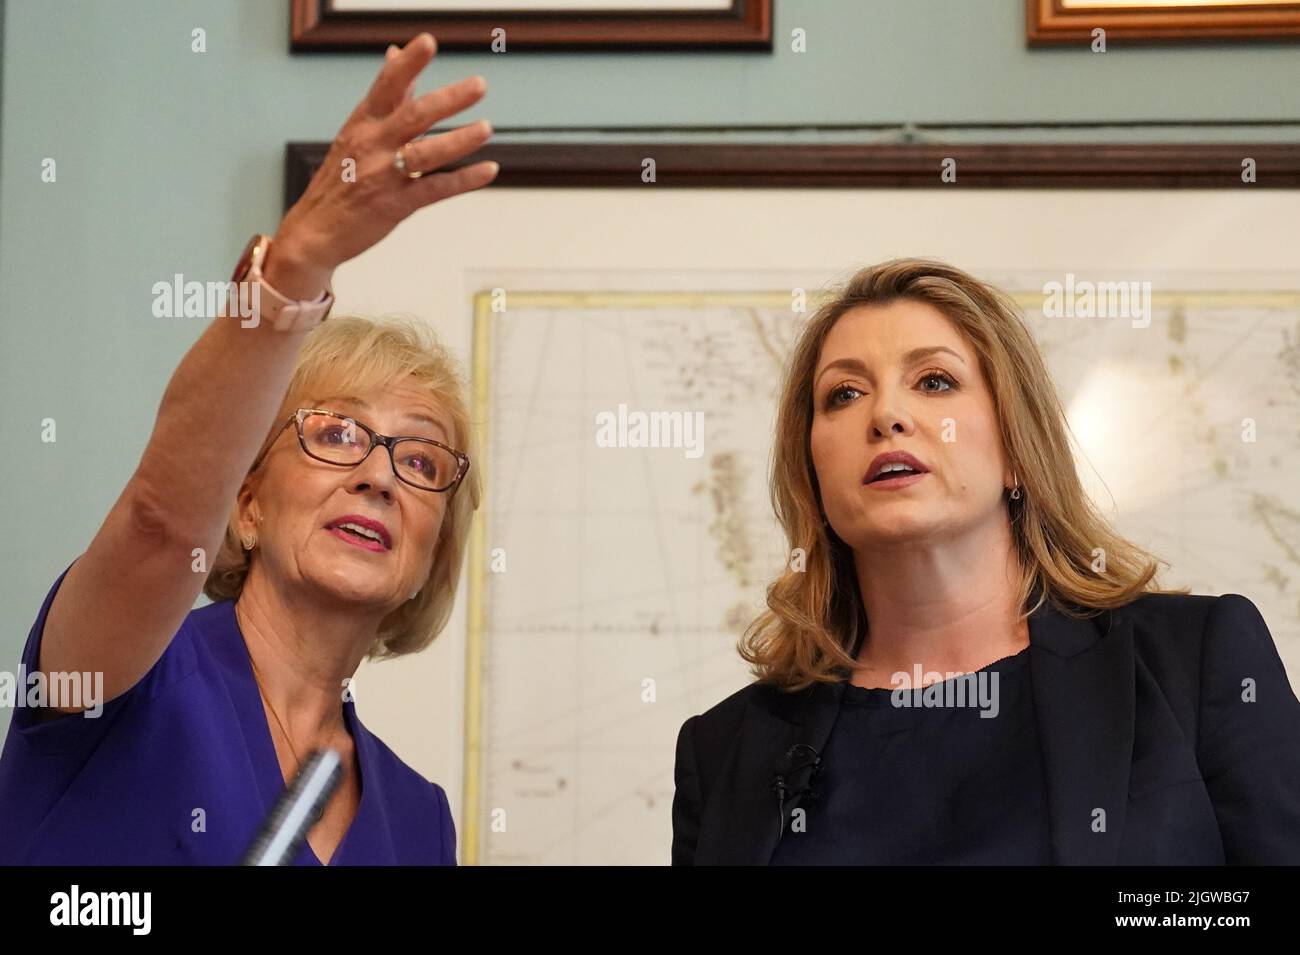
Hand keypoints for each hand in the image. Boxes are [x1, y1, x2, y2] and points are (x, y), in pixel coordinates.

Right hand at [271, 33, 496, 278]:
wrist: (315, 230)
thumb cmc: (341, 177)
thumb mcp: (357, 131)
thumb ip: (386, 96)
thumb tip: (396, 54)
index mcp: (362, 123)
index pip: (386, 86)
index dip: (407, 64)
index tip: (427, 42)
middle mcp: (372, 145)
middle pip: (413, 116)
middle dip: (448, 100)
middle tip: (480, 85)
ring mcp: (382, 176)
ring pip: (425, 154)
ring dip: (459, 141)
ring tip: (487, 128)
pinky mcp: (394, 205)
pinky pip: (434, 190)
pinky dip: (463, 180)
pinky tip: (489, 170)